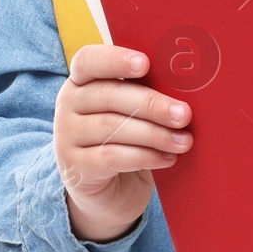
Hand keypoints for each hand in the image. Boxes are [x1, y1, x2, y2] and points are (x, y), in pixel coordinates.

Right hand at [53, 44, 193, 243]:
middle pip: (109, 96)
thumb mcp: (133, 112)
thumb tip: (185, 85)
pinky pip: (112, 157)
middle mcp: (68, 104)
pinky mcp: (75, 167)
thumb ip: (146, 92)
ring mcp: (67, 137)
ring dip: (154, 134)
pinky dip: (145, 156)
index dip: (115, 59)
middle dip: (151, 104)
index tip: (145, 64)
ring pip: (112, 128)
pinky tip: (167, 159)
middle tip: (184, 114)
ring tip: (184, 141)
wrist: (109, 191)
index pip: (89, 60)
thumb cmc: (128, 140)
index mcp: (81, 80)